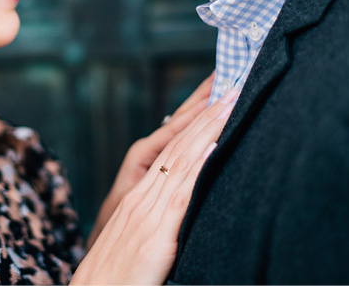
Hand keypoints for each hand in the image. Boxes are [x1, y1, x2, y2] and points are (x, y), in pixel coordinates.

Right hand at [71, 87, 236, 284]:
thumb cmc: (117, 279)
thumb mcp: (140, 244)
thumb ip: (159, 225)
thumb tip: (182, 213)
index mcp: (140, 198)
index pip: (172, 150)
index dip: (196, 122)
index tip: (219, 98)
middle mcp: (143, 197)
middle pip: (179, 144)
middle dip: (206, 112)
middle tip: (232, 82)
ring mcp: (148, 212)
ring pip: (182, 160)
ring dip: (208, 127)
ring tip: (231, 100)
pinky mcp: (156, 234)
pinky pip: (181, 194)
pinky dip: (199, 167)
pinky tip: (215, 146)